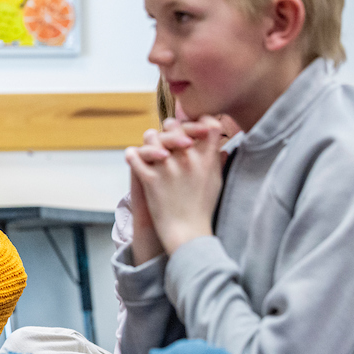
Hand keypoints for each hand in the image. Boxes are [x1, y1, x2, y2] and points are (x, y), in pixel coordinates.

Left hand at [126, 115, 223, 253]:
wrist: (188, 232)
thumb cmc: (203, 208)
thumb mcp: (216, 181)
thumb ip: (216, 161)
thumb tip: (220, 146)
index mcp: (207, 159)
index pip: (207, 125)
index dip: (199, 120)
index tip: (193, 125)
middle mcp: (188, 160)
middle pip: (175, 126)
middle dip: (169, 127)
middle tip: (166, 132)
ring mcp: (167, 168)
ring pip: (151, 137)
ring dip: (149, 140)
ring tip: (150, 146)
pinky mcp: (150, 179)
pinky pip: (135, 156)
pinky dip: (132, 155)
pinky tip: (133, 157)